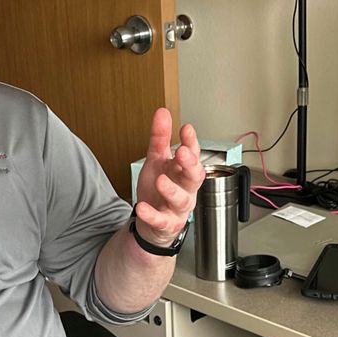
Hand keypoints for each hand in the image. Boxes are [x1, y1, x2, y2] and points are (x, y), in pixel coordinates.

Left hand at [133, 108, 203, 246]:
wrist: (151, 222)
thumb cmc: (158, 190)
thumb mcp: (157, 161)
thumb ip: (160, 138)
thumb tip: (163, 112)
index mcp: (183, 171)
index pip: (193, 154)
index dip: (191, 142)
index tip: (186, 129)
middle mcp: (185, 189)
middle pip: (195, 177)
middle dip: (190, 165)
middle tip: (182, 153)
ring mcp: (178, 208)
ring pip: (182, 200)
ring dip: (172, 190)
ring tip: (160, 180)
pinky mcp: (167, 224)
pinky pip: (162, 221)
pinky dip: (152, 215)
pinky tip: (143, 208)